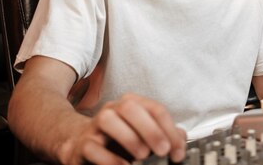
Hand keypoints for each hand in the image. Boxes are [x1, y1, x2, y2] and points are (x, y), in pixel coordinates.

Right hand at [61, 93, 185, 164]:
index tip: (177, 151)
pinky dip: (110, 159)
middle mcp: (113, 110)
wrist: (81, 145)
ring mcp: (95, 125)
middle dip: (150, 129)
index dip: (169, 130)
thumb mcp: (143, 135)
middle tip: (163, 150)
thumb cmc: (117, 140)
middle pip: (131, 107)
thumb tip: (181, 139)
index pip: (155, 109)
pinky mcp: (83, 144)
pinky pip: (92, 147)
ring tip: (142, 156)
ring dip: (129, 138)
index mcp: (132, 105)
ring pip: (108, 120)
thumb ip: (164, 134)